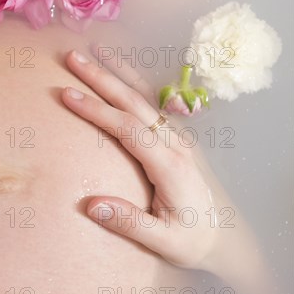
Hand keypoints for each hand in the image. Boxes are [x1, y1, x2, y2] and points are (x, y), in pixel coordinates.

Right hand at [60, 49, 219, 270]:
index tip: (68, 95)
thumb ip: (129, 223)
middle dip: (102, 78)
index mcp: (169, 166)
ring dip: (117, 73)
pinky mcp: (175, 140)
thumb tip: (91, 205)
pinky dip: (131, 84)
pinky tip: (119, 74)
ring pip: (144, 98)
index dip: (97, 111)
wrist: (225, 239)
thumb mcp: (163, 242)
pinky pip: (150, 105)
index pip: (128, 129)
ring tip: (94, 51)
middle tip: (72, 58)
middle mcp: (175, 145)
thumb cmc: (192, 241)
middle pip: (134, 103)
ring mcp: (177, 139)